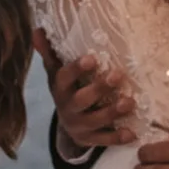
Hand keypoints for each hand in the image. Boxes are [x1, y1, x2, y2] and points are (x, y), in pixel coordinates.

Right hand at [33, 30, 135, 150]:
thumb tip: (37, 29)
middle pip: (81, 100)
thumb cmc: (67, 90)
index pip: (64, 77)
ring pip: (95, 121)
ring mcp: (79, 125)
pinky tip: (131, 133)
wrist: (67, 125)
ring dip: (112, 112)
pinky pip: (104, 140)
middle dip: (99, 89)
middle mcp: (68, 108)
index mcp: (60, 89)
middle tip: (117, 75)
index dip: (77, 69)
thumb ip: (50, 52)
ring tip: (129, 102)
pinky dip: (117, 137)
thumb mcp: (57, 72)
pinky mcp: (90, 139)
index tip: (92, 58)